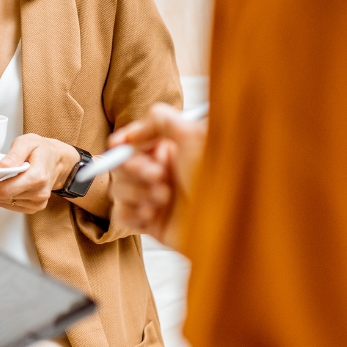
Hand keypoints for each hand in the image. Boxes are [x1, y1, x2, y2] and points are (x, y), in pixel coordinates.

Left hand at [0, 134, 80, 214]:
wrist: (56, 160)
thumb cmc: (42, 150)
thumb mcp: (28, 142)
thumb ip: (15, 153)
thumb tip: (3, 165)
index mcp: (37, 176)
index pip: (6, 190)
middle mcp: (40, 192)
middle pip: (4, 197)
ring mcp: (38, 202)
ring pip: (6, 203)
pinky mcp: (36, 207)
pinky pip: (12, 206)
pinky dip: (4, 198)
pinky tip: (6, 186)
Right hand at [109, 103, 207, 249]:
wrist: (228, 226)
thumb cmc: (220, 182)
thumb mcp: (194, 136)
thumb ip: (162, 119)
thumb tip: (136, 128)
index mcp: (173, 149)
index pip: (136, 138)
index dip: (125, 139)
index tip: (118, 143)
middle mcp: (162, 171)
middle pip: (122, 162)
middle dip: (135, 168)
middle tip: (157, 175)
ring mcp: (153, 197)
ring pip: (118, 187)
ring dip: (137, 191)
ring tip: (164, 197)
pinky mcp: (149, 222)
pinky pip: (121, 213)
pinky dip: (132, 213)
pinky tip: (151, 214)